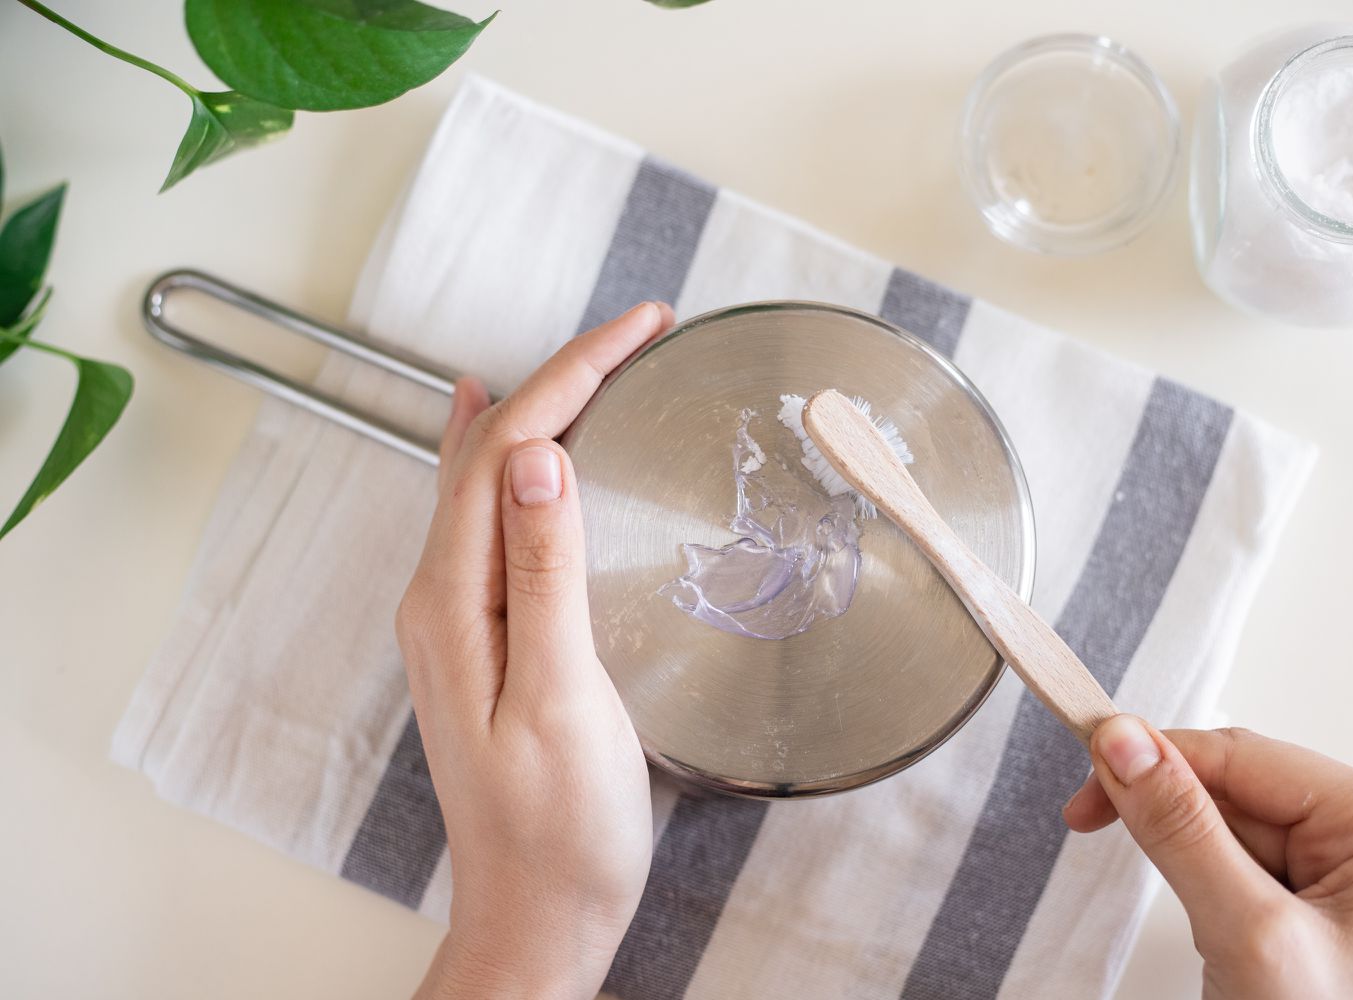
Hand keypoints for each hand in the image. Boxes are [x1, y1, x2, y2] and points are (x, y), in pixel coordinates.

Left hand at [395, 302, 674, 999]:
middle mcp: (439, 597)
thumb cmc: (558, 828)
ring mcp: (455, 618)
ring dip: (541, 410)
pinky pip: (489, 522)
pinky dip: (510, 465)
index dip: (574, 373)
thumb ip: (544, 572)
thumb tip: (533, 455)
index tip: (644, 329)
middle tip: (638, 332)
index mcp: (454, 600)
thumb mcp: (562, 696)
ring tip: (588, 363)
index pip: (506, 448)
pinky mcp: (482, 639)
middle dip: (563, 376)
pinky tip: (507, 448)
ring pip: (486, 479)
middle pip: (489, 451)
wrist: (536, 915)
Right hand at [1064, 717, 1352, 998]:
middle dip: (1176, 825)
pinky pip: (1252, 859)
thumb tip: (1123, 742)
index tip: (1083, 789)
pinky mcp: (1338, 894)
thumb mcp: (1249, 936)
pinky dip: (1217, 889)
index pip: (1240, 755)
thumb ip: (1181, 830)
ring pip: (1237, 822)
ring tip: (1219, 938)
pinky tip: (1228, 931)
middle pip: (1238, 785)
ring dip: (1198, 866)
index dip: (1150, 764)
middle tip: (1101, 842)